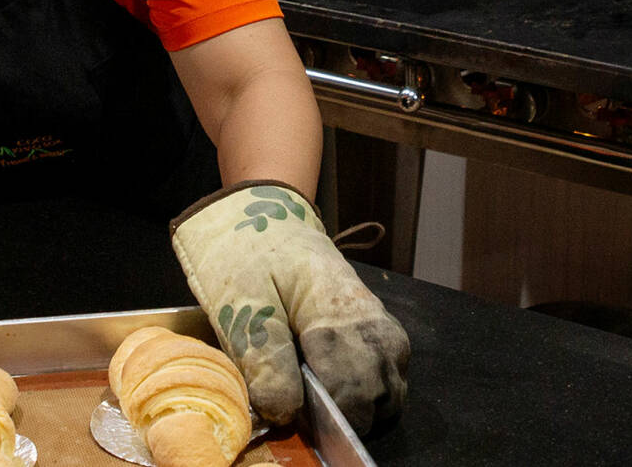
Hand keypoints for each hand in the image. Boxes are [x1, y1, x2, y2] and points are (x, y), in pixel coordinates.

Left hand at [170, 181, 409, 432]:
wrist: (265, 214)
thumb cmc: (247, 254)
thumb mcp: (240, 303)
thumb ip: (264, 360)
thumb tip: (284, 414)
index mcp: (337, 309)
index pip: (353, 386)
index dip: (327, 413)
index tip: (295, 416)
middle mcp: (372, 319)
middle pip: (381, 394)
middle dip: (345, 415)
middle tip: (303, 408)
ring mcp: (380, 323)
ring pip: (391, 389)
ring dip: (361, 406)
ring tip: (318, 398)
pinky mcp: (377, 328)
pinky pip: (388, 373)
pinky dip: (367, 390)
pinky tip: (333, 383)